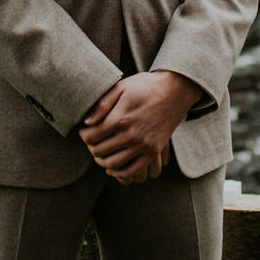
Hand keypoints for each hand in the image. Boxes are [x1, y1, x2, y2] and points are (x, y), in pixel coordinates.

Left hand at [79, 70, 203, 183]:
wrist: (175, 90)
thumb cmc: (145, 87)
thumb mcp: (121, 87)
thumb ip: (102, 105)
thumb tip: (86, 122)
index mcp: (120, 118)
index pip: (90, 137)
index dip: (83, 134)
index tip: (85, 130)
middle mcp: (131, 135)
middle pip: (99, 151)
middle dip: (91, 147)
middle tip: (92, 140)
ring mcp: (143, 145)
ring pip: (112, 164)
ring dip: (102, 160)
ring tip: (101, 152)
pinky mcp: (153, 151)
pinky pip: (132, 170)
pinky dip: (119, 172)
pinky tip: (113, 166)